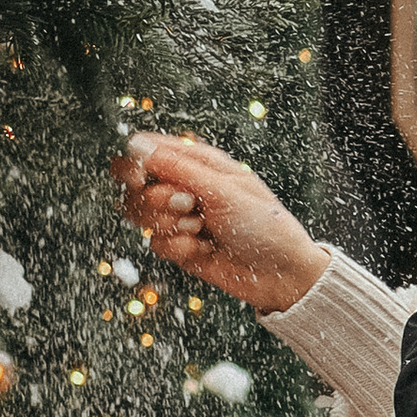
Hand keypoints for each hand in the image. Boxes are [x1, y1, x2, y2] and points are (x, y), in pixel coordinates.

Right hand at [110, 132, 326, 315]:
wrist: (281, 273)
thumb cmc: (263, 223)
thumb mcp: (222, 189)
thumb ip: (177, 167)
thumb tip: (137, 143)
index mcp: (197, 162)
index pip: (147, 151)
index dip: (135, 164)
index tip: (140, 177)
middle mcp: (185, 187)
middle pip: (136, 187)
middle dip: (157, 200)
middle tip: (188, 205)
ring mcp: (181, 218)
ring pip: (141, 216)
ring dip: (168, 225)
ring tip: (201, 229)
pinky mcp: (180, 246)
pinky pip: (157, 244)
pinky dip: (179, 248)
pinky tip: (204, 249)